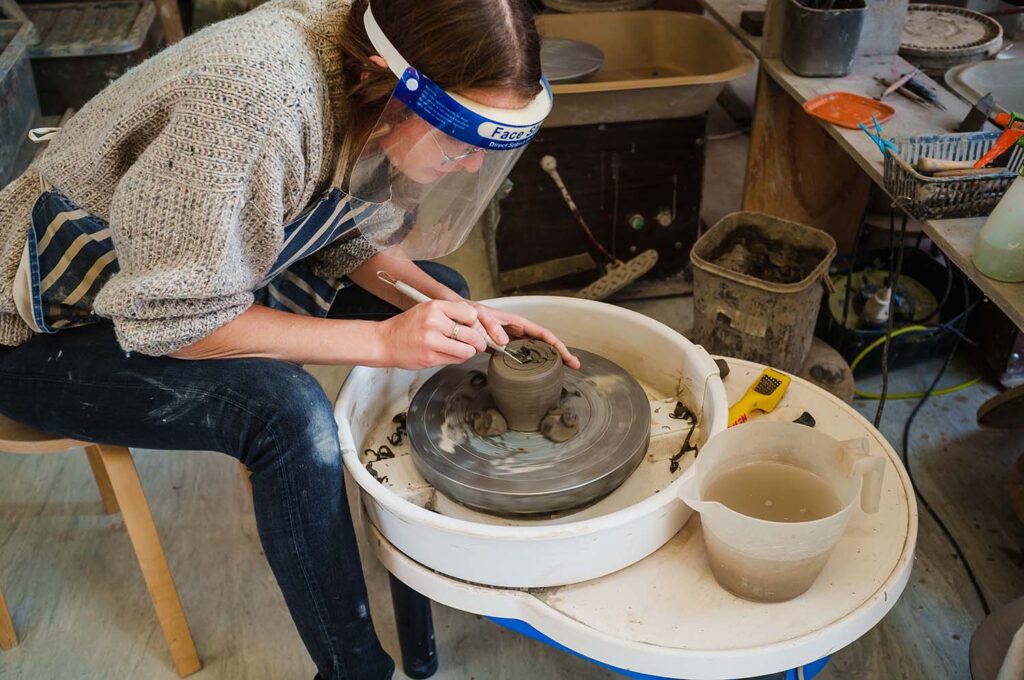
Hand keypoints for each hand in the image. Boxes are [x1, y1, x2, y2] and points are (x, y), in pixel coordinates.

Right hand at [377, 300, 487, 369]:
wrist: (384, 341)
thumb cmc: (406, 326)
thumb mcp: (426, 309)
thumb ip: (449, 312)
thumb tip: (474, 319)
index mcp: (435, 307)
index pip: (470, 314)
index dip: (476, 323)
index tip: (475, 327)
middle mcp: (434, 323)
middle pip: (472, 334)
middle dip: (479, 341)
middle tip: (479, 343)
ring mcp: (432, 341)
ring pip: (466, 350)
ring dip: (470, 352)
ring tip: (466, 350)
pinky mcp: (430, 358)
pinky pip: (455, 360)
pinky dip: (458, 358)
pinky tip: (453, 354)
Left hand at [465, 302, 580, 368]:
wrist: (461, 316)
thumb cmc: (471, 315)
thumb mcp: (481, 318)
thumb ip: (492, 328)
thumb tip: (505, 343)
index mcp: (518, 323)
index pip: (543, 334)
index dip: (557, 345)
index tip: (568, 357)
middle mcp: (520, 331)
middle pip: (546, 342)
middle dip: (562, 352)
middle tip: (575, 365)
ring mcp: (515, 339)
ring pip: (538, 349)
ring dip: (551, 358)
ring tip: (565, 368)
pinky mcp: (507, 347)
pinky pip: (525, 354)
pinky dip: (535, 362)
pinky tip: (541, 371)